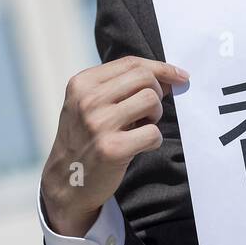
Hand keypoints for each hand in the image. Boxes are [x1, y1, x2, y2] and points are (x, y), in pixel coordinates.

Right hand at [41, 56, 188, 236]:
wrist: (65, 181)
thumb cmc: (86, 138)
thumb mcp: (91, 105)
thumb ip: (123, 87)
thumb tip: (168, 77)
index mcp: (82, 84)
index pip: (131, 63)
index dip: (161, 68)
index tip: (180, 76)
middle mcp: (88, 100)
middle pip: (144, 78)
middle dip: (157, 93)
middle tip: (149, 112)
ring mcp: (98, 124)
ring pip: (151, 100)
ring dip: (155, 115)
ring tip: (141, 127)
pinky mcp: (112, 149)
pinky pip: (153, 133)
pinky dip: (154, 140)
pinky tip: (139, 146)